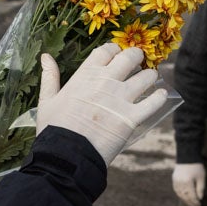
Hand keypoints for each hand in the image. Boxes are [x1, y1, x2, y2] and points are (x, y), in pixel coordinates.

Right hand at [37, 43, 167, 164]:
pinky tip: (160, 95)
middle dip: (136, 56)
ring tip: (150, 79)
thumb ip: (49, 76)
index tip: (117, 55)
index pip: (107, 50)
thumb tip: (46, 56)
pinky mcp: (132, 117)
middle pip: (130, 57)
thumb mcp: (47, 100)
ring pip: (146, 77)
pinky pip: (154, 102)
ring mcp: (122, 98)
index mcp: (86, 74)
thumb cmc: (54, 129)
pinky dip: (160, 97)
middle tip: (138, 61)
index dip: (114, 50)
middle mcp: (107, 81)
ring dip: (150, 75)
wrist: (66, 155)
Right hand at [172, 163, 204, 205]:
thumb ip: (200, 188)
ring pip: (180, 194)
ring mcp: (176, 181)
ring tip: (190, 203)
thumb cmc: (196, 167)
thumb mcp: (201, 177)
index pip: (192, 196)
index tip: (199, 205)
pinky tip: (184, 197)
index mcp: (188, 182)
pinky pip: (176, 190)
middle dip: (190, 203)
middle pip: (185, 197)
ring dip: (185, 200)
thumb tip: (199, 198)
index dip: (195, 202)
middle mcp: (181, 183)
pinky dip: (180, 195)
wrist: (187, 157)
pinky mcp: (174, 180)